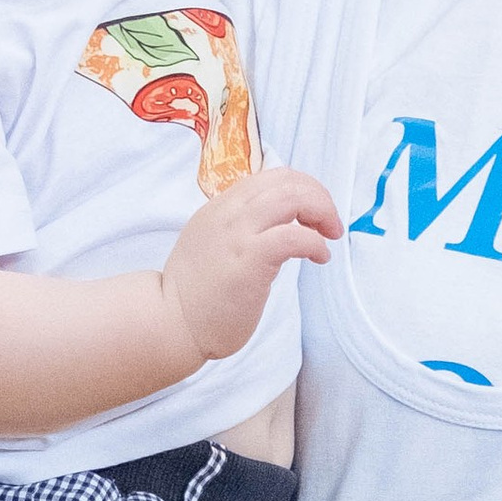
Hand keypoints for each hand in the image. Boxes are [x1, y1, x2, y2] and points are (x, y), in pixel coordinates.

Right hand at [165, 166, 342, 366]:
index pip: (271, 176)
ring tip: (329, 236)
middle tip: (330, 224)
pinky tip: (319, 258)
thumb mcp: (214, 245)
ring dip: (321, 212)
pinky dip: (315, 243)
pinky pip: (293, 237)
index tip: (315, 212)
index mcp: (221, 207)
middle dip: (319, 196)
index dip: (303, 187)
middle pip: (285, 180)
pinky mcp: (249, 259)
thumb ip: (241, 230)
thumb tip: (279, 225)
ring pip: (291, 198)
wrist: (171, 324)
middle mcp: (228, 213)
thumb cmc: (196, 295)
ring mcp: (237, 234)